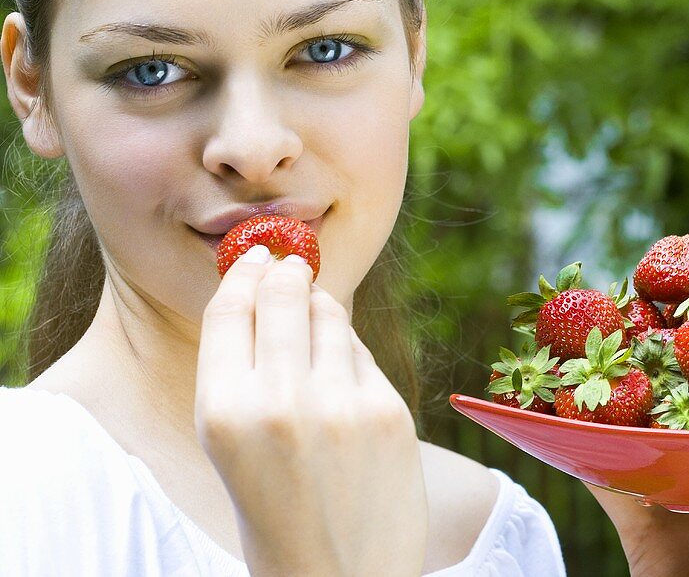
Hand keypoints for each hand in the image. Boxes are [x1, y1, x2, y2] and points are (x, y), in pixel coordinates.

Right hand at [195, 246, 427, 576]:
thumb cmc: (275, 511)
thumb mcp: (230, 447)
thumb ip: (241, 372)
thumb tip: (270, 286)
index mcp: (223, 414)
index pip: (230, 309)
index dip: (244, 273)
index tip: (256, 256)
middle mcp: (280, 402)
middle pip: (283, 294)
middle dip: (286, 271)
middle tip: (290, 262)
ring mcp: (340, 404)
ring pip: (329, 313)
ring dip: (320, 305)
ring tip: (314, 315)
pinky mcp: (387, 410)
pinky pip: (361, 351)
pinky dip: (347, 348)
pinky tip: (340, 370)